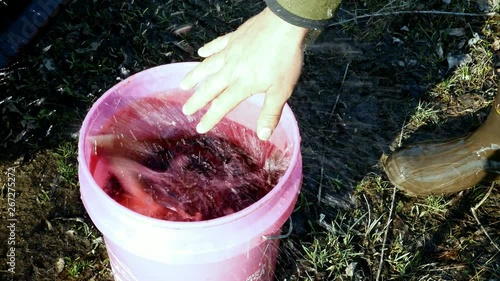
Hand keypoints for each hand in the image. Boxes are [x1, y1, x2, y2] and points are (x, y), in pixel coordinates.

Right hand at [180, 7, 307, 139]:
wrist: (284, 26)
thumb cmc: (284, 59)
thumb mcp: (281, 91)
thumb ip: (270, 113)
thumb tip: (262, 135)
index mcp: (242, 84)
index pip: (222, 105)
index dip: (210, 118)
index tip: (200, 127)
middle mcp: (231, 70)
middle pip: (210, 87)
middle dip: (197, 100)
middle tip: (186, 109)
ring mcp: (230, 52)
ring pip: (207, 66)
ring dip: (195, 76)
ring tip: (184, 84)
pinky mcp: (234, 38)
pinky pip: (217, 45)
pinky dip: (208, 49)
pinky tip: (201, 52)